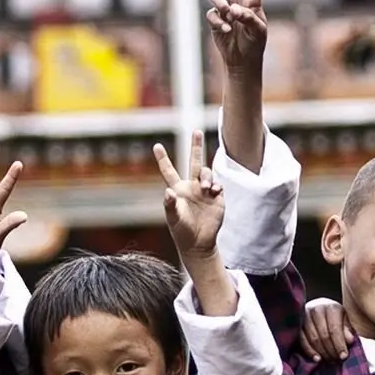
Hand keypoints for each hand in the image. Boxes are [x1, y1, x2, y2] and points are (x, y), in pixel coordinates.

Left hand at [156, 130, 223, 260]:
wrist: (199, 243)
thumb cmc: (182, 231)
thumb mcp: (173, 219)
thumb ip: (170, 205)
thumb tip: (168, 192)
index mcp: (178, 190)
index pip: (169, 171)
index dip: (163, 159)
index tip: (156, 146)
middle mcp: (191, 187)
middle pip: (193, 161)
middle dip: (196, 146)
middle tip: (196, 131)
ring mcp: (204, 191)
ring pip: (206, 172)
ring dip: (206, 176)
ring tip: (206, 187)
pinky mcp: (216, 197)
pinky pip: (218, 184)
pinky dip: (216, 185)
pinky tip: (214, 192)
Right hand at [206, 0, 270, 72]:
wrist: (241, 59)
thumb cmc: (255, 43)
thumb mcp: (258, 31)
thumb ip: (248, 18)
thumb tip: (233, 9)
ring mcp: (224, 6)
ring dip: (220, 3)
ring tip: (228, 15)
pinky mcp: (214, 17)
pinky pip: (212, 14)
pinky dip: (218, 22)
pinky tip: (226, 30)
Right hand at [302, 298, 355, 362]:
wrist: (318, 309)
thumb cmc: (334, 317)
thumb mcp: (344, 321)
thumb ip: (347, 330)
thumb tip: (349, 340)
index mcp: (331, 307)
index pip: (334, 329)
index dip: (339, 344)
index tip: (344, 356)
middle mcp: (316, 309)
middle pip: (324, 335)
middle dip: (331, 350)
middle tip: (336, 360)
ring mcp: (304, 316)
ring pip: (313, 339)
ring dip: (322, 352)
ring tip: (329, 360)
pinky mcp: (296, 323)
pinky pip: (302, 340)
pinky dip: (310, 351)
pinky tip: (317, 359)